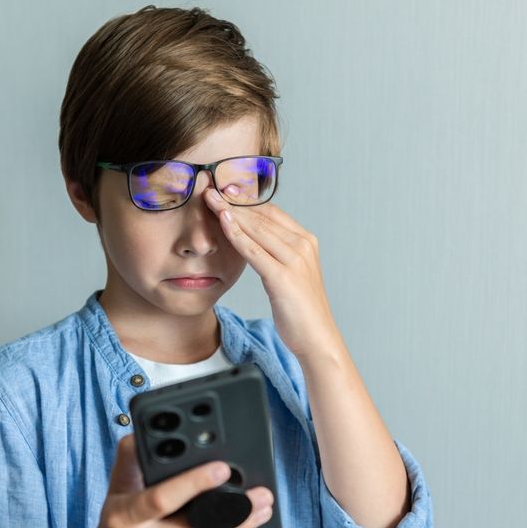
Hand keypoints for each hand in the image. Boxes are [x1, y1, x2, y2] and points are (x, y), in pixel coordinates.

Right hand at [88, 434, 273, 527]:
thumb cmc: (117, 525)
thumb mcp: (117, 489)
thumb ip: (129, 460)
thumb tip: (139, 434)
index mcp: (124, 518)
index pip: (162, 498)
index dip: (194, 482)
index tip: (222, 468)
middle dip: (236, 510)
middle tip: (261, 495)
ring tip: (261, 511)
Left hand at [204, 186, 339, 358]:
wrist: (317, 339)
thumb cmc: (301, 310)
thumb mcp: (289, 274)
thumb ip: (276, 254)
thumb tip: (254, 240)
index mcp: (305, 242)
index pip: (271, 212)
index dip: (246, 200)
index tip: (223, 191)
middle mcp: (302, 245)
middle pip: (262, 216)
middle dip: (234, 202)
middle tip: (210, 188)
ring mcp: (294, 260)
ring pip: (256, 229)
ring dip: (230, 213)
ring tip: (209, 199)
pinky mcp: (283, 277)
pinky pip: (254, 250)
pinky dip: (236, 235)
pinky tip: (222, 222)